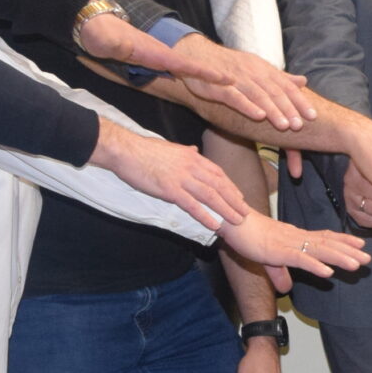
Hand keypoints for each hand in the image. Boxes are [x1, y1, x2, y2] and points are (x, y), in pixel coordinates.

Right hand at [87, 122, 255, 229]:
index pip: (217, 172)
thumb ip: (185, 152)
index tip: (239, 196)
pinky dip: (206, 216)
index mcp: (191, 156)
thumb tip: (195, 150)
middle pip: (219, 185)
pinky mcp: (170, 189)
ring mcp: (182, 178)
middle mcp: (191, 166)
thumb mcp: (169, 147)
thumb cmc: (143, 149)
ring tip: (237, 221)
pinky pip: (192, 205)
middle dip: (234, 200)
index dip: (230, 186)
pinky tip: (214, 225)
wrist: (126, 150)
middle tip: (245, 212)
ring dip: (226, 209)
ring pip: (211, 195)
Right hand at [165, 34, 317, 129]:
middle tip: (301, 125)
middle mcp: (252, 72)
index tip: (313, 115)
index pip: (285, 86)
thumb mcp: (257, 68)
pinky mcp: (218, 86)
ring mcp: (236, 78)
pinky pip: (235, 97)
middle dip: (289, 108)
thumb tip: (303, 81)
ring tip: (285, 126)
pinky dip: (247, 106)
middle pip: (274, 91)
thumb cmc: (230, 65)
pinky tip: (259, 116)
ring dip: (272, 110)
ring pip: (258, 95)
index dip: (299, 100)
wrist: (197, 54)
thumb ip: (280, 77)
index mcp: (263, 69)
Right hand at [219, 211, 369, 288]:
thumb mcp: (267, 259)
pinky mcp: (278, 252)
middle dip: (349, 252)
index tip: (361, 244)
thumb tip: (286, 288)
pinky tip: (328, 272)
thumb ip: (279, 273)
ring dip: (339, 258)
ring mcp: (289, 244)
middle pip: (327, 245)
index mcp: (295, 237)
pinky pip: (300, 259)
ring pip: (319, 251)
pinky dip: (315, 266)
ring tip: (357, 265)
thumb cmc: (248, 235)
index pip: (324, 237)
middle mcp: (296, 237)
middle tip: (368, 258)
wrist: (231, 222)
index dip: (343, 241)